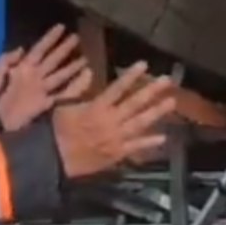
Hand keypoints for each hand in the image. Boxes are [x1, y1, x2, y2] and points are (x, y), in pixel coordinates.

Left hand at [0, 24, 89, 130]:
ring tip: (85, 58)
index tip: (61, 27)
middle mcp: (36, 75)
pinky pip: (62, 94)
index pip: (40, 49)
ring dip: (72, 67)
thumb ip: (7, 59)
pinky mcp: (45, 103)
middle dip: (64, 48)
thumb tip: (23, 48)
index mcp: (24, 66)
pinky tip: (83, 81)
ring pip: (60, 75)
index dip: (50, 38)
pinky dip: (74, 88)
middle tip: (77, 37)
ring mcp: (41, 89)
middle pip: (53, 59)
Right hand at [52, 61, 175, 178]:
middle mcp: (110, 121)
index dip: (131, 75)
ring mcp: (116, 138)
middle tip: (167, 80)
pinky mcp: (117, 154)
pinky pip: (136, 147)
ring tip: (171, 102)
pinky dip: (149, 142)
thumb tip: (88, 69)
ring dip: (156, 112)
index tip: (144, 64)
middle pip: (134, 103)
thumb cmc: (56, 130)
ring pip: (140, 123)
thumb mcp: (62, 105)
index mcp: (96, 108)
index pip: (117, 88)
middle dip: (152, 91)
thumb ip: (76, 87)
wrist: (54, 159)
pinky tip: (163, 137)